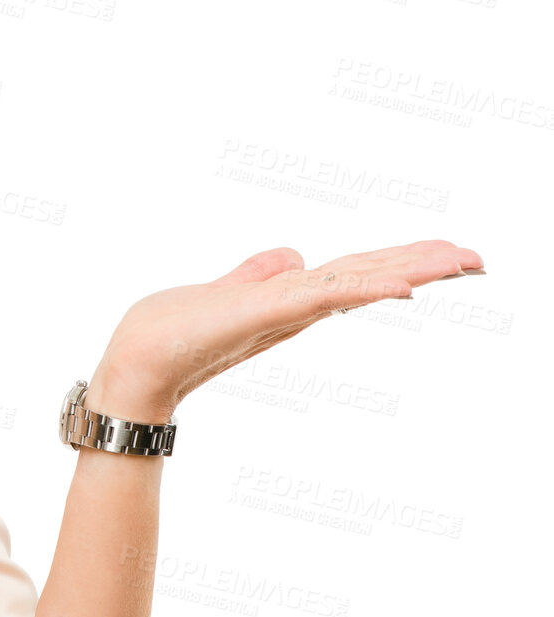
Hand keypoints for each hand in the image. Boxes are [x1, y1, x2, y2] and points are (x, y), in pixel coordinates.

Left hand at [86, 238, 485, 421]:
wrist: (138, 362)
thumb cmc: (173, 330)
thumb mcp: (224, 290)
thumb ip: (258, 274)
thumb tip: (291, 256)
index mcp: (290, 299)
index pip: (356, 272)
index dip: (401, 261)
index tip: (450, 254)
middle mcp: (295, 307)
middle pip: (369, 276)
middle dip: (422, 264)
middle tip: (479, 259)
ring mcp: (283, 311)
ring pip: (356, 284)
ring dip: (408, 270)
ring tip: (459, 261)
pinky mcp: (263, 313)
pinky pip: (321, 297)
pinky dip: (361, 290)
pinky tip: (398, 286)